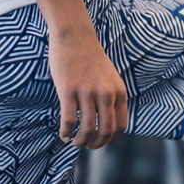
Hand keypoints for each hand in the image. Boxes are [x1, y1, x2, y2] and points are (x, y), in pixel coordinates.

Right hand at [48, 23, 127, 148]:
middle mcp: (106, 94)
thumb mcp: (110, 78)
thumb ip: (112, 98)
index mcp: (119, 93)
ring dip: (80, 141)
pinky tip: (63, 134)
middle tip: (86, 147)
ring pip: (86, 128)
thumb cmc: (91, 59)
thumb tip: (107, 123)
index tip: (101, 143)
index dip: (111, 140)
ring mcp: (87, 92)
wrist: (75, 36)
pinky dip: (66, 131)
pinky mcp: (68, 90)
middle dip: (96, 145)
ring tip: (74, 142)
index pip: (120, 126)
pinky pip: (68, 119)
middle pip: (105, 131)